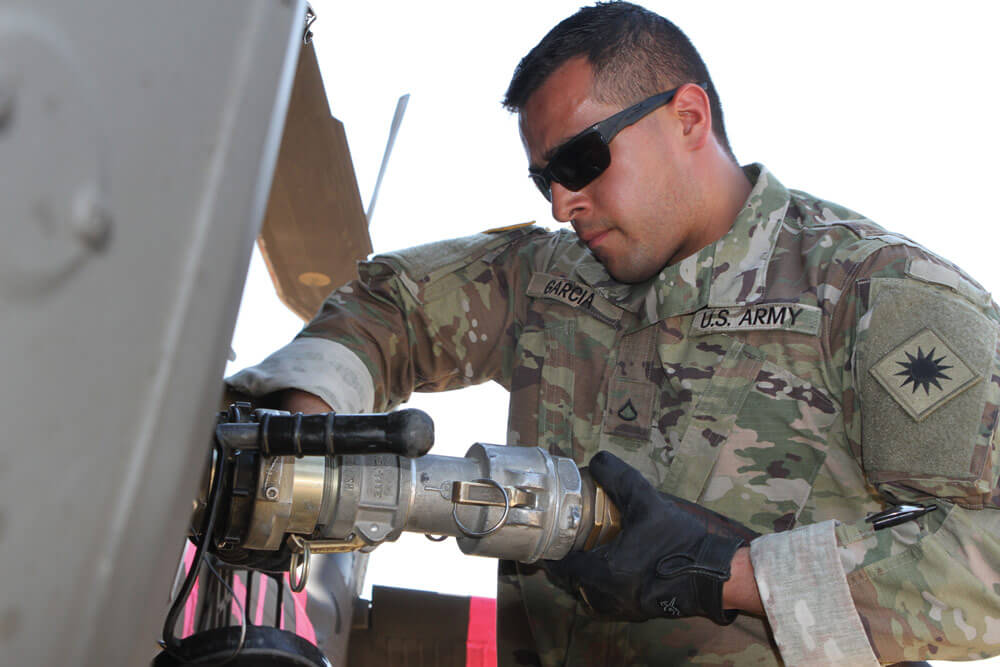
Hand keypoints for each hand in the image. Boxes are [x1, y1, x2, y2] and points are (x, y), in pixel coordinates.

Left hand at [546, 451, 758, 624]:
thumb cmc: (680, 543)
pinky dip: (601, 587)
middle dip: (566, 564)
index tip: (550, 537)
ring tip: (585, 554)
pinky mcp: (638, 612)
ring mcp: (623, 608)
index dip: (552, 551)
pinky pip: (607, 602)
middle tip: (566, 542)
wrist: (715, 575)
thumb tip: (597, 460)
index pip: (560, 567)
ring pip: (588, 595)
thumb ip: (619, 479)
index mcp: (602, 573)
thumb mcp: (647, 503)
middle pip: (571, 583)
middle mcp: (607, 596)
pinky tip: (612, 568)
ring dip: (582, 577)